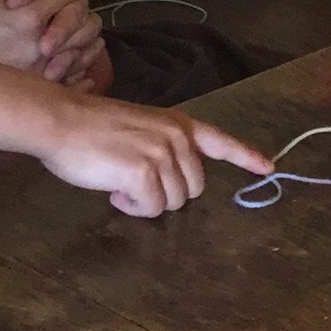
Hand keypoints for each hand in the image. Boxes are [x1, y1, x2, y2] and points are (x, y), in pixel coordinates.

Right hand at [0, 0, 98, 73]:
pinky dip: (85, 58)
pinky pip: (80, 70)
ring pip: (87, 43)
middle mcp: (42, 43)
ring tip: (84, 19)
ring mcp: (45, 68)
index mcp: (29, 16)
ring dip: (89, 28)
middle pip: (83, 14)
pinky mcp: (44, 87)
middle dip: (88, 1)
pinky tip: (81, 48)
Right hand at [39, 94, 272, 217]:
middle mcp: (178, 137)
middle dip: (168, 194)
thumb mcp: (141, 130)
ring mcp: (163, 154)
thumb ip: (164, 149)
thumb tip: (171, 180)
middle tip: (135, 183)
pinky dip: (133, 208)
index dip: (246, 156)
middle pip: (194, 188)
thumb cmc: (92, 128)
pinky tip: (113, 191)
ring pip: (174, 202)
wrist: (62, 122)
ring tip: (120, 183)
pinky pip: (151, 208)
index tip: (268, 168)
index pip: (221, 141)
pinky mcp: (144, 173)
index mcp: (179, 124)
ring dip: (147, 202)